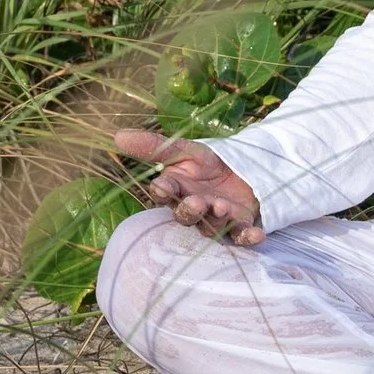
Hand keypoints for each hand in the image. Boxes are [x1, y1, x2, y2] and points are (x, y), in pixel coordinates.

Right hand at [114, 129, 264, 245]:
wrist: (244, 169)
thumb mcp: (185, 149)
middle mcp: (193, 209)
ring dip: (217, 219)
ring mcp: (216, 221)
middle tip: (196, 202)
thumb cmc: (209, 162)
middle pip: (186, 216)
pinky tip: (256, 234)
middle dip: (190, 211)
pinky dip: (248, 237)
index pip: (163, 193)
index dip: (163, 191)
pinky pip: (241, 236)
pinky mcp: (239, 226)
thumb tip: (117, 135)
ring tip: (222, 206)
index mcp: (176, 190)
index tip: (163, 187)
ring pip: (212, 227)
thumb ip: (154, 146)